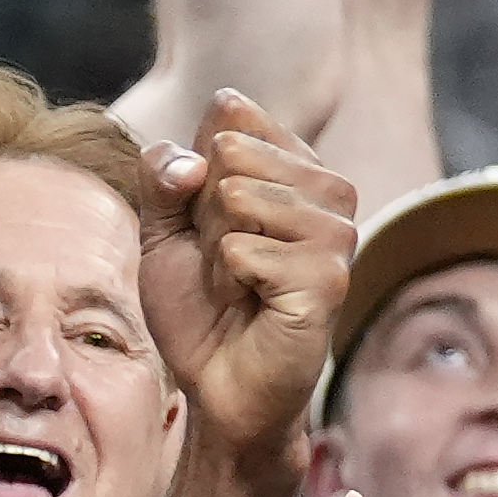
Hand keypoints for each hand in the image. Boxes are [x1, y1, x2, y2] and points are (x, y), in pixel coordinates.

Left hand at [133, 94, 353, 455]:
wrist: (216, 382)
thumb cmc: (198, 304)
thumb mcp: (162, 228)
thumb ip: (163, 175)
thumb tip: (197, 160)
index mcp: (293, 162)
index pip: (228, 114)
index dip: (191, 171)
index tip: (204, 220)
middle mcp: (327, 187)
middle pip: (229, 151)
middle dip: (202, 214)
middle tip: (222, 262)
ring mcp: (336, 231)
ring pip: (238, 197)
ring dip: (214, 252)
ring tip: (236, 285)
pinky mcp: (329, 276)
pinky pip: (243, 250)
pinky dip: (227, 281)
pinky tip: (250, 304)